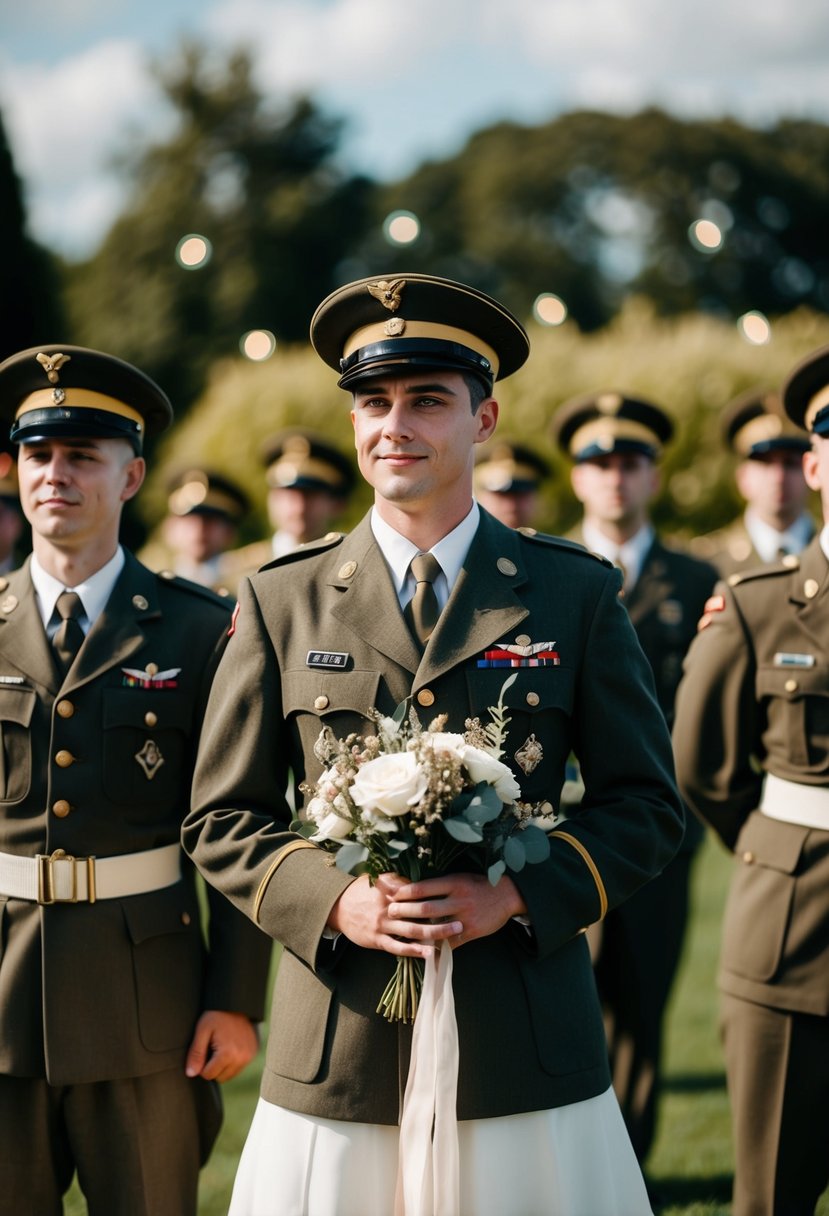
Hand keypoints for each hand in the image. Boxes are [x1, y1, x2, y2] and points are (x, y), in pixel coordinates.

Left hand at [185, 1010, 259, 1082]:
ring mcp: (249, 1056)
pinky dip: (232, 1061)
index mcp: (227, 1054)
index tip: (205, 1049)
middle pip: (220, 1077)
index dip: (202, 1064)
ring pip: (230, 1075)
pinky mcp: (253, 1053)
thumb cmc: (217, 1015)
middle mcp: (241, 1058)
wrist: (236, 1004)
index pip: (209, 1075)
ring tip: (222, 1047)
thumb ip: (196, 1054)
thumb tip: (191, 1073)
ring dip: (223, 1066)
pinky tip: (230, 1047)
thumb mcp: (202, 1031)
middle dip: (213, 1067)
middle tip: (213, 1048)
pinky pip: (239, 1067)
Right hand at [327, 873, 462, 957]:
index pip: (417, 893)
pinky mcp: (377, 940)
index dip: (437, 897)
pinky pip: (398, 948)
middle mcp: (388, 908)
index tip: (455, 900)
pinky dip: (414, 951)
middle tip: (461, 921)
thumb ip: (399, 879)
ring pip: (412, 931)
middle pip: (419, 913)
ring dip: (433, 934)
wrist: (338, 907)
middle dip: (441, 918)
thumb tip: (420, 879)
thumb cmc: (362, 891)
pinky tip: (429, 953)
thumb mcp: (378, 878)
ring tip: (451, 936)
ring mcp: (383, 925)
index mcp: (391, 890)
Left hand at [388, 872, 526, 948]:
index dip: (406, 892)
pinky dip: (437, 948)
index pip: (424, 887)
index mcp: (454, 882)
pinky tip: (425, 952)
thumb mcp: (461, 877)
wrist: (508, 894)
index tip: (393, 894)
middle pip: (426, 908)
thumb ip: (442, 884)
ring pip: (436, 927)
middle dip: (406, 911)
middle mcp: (458, 899)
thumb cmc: (480, 883)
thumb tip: (416, 888)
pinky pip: (450, 943)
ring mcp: (465, 917)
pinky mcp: (472, 931)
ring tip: (402, 933)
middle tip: (391, 912)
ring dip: (417, 931)